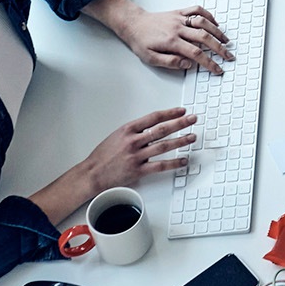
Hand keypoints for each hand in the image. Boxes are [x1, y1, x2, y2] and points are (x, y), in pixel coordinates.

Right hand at [81, 108, 196, 193]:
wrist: (91, 174)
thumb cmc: (103, 155)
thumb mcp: (118, 135)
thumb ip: (135, 130)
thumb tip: (154, 125)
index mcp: (128, 129)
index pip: (154, 117)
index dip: (170, 113)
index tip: (182, 111)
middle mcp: (133, 141)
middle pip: (162, 129)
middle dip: (180, 123)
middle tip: (193, 119)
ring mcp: (136, 156)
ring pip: (163, 146)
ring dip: (180, 141)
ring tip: (192, 137)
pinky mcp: (137, 171)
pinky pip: (159, 166)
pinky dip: (173, 163)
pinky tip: (183, 160)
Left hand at [115, 5, 233, 74]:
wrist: (134, 24)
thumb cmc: (141, 42)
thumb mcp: (150, 58)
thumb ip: (170, 62)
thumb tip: (188, 65)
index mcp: (172, 42)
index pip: (196, 53)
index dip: (209, 62)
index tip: (218, 69)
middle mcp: (178, 29)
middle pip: (204, 37)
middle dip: (219, 48)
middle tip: (228, 56)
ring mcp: (180, 19)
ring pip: (204, 22)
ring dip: (217, 31)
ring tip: (226, 40)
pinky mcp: (180, 12)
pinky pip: (197, 10)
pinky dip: (208, 15)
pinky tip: (215, 23)